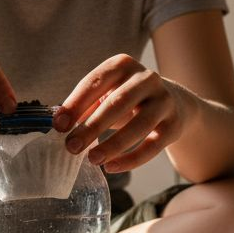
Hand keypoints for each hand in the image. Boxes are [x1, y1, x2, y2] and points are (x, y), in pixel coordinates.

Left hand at [54, 54, 191, 171]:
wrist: (174, 103)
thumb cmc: (128, 100)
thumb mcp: (107, 94)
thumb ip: (85, 106)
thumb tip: (59, 126)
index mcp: (122, 65)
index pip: (95, 82)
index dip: (75, 104)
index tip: (59, 126)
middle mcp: (146, 78)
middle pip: (117, 103)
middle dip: (92, 126)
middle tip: (71, 147)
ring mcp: (164, 100)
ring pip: (138, 125)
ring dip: (113, 145)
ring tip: (92, 159)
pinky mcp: (174, 124)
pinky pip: (153, 145)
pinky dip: (131, 159)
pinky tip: (112, 167)